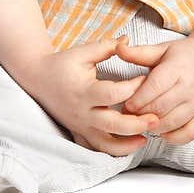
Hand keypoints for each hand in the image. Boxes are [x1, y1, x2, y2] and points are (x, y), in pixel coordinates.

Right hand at [22, 39, 159, 156]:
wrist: (37, 79)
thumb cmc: (62, 64)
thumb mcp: (82, 52)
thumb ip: (106, 47)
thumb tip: (128, 40)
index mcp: (84, 91)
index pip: (112, 93)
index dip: (134, 87)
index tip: (147, 79)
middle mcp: (82, 112)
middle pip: (112, 124)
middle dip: (136, 124)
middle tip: (156, 119)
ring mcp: (80, 126)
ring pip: (105, 144)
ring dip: (126, 144)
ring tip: (145, 139)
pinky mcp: (79, 133)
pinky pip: (96, 149)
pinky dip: (113, 151)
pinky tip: (130, 145)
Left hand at [114, 36, 193, 144]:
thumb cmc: (182, 55)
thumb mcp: (161, 49)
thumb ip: (138, 53)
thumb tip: (118, 48)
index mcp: (177, 67)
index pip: (154, 87)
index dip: (137, 99)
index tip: (126, 105)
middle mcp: (190, 86)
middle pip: (161, 107)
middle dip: (141, 115)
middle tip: (129, 117)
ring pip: (172, 123)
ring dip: (154, 127)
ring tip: (142, 123)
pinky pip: (189, 133)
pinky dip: (173, 137)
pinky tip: (162, 131)